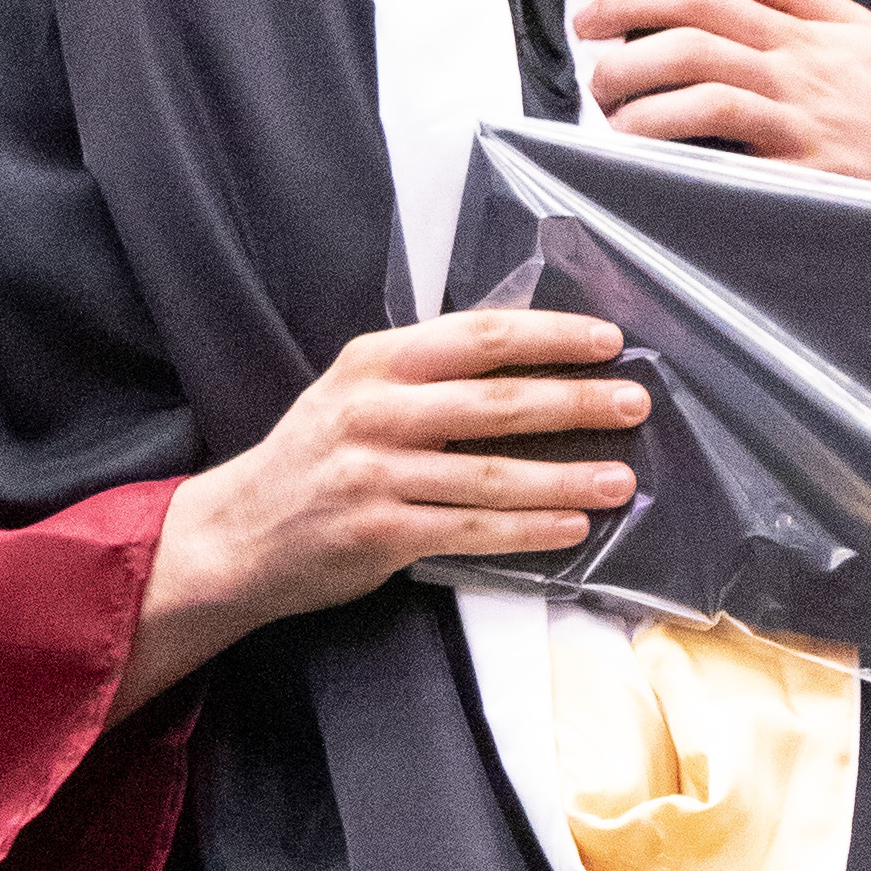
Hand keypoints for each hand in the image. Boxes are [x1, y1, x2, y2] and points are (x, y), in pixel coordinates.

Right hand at [110, 310, 647, 717]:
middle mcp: (373, 411)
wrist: (236, 535)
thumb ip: (425, 374)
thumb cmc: (313, 460)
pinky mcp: (378, 532)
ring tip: (621, 478)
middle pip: (495, 401)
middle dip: (575, 401)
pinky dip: (527, 529)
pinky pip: (470, 530)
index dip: (549, 336)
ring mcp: (374, 474)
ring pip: (490, 473)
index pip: (478, 336)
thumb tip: (528, 360)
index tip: (606, 339)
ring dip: (564, 476)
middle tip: (634, 402)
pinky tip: (570, 525)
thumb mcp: (354, 391)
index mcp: (375, 363)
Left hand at [575, 0, 870, 557]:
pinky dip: (678, 150)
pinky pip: (728, 151)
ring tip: (612, 121)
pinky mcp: (805, 171)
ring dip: (642, 102)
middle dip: (625, 50)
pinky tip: (644, 159)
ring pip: (704, 88)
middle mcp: (797, 69)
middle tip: (593, 74)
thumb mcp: (861, 32)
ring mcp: (800, 120)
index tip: (592, 18)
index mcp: (801, 33)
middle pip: (691, 37)